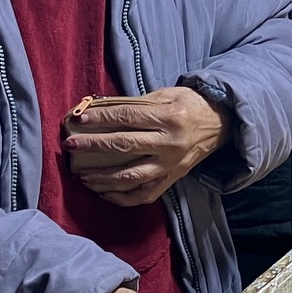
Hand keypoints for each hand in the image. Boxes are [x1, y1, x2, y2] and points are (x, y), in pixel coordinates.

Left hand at [66, 86, 230, 205]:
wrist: (220, 124)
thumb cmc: (190, 105)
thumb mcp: (167, 95)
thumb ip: (137, 103)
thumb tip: (100, 110)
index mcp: (169, 118)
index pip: (128, 118)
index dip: (101, 118)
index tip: (79, 119)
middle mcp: (170, 144)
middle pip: (124, 146)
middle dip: (94, 146)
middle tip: (71, 145)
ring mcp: (171, 166)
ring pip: (131, 177)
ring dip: (102, 178)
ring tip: (81, 175)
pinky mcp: (172, 180)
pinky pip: (144, 195)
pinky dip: (121, 198)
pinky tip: (103, 193)